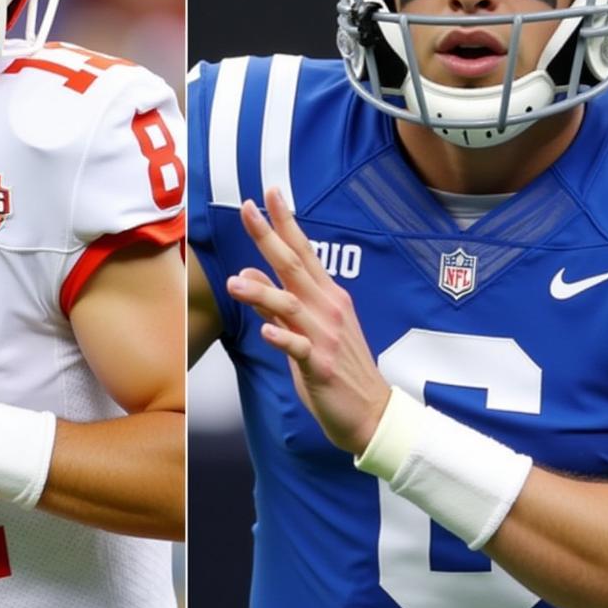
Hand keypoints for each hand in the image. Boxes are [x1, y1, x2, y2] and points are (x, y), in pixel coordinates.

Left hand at [226, 188, 390, 455]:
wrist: (372, 413)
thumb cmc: (337, 371)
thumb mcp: (303, 331)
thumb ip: (274, 303)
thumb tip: (245, 273)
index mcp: (326, 297)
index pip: (302, 251)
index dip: (285, 222)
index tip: (270, 193)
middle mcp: (327, 308)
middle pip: (294, 266)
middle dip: (269, 236)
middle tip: (247, 209)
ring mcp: (326, 336)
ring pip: (290, 305)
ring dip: (262, 291)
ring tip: (234, 282)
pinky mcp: (322, 365)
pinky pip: (298, 347)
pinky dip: (282, 337)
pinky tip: (266, 331)